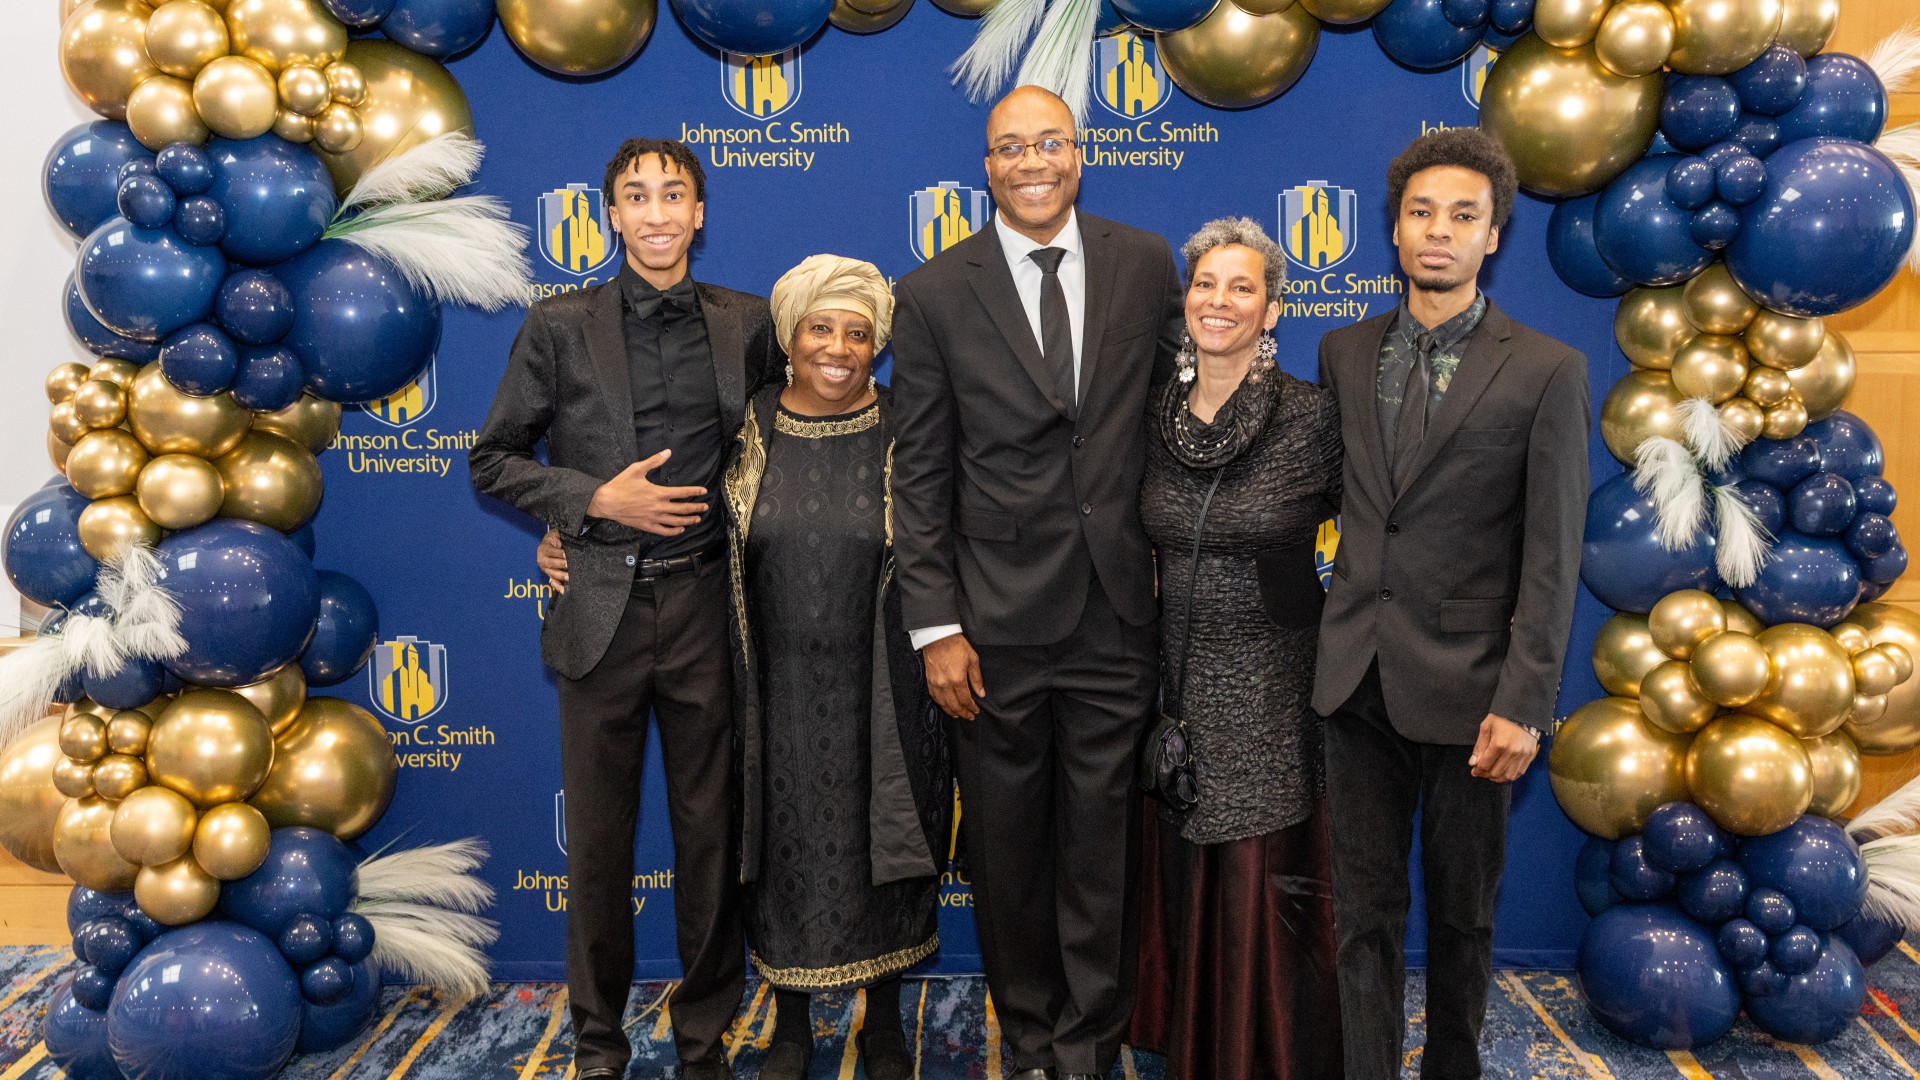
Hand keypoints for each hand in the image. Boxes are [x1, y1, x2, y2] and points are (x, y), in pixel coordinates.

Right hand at [537, 530, 567, 593]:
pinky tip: (564, 590)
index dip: (558, 553)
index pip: (550, 551)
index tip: (566, 554)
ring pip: (552, 574)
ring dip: (560, 576)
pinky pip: (553, 582)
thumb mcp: (555, 533)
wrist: (550, 543)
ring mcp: (546, 569)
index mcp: (543, 549)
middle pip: (550, 563)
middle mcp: (542, 560)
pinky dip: (558, 587)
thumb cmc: (555, 538)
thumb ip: (558, 535)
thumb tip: (562, 539)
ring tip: (569, 577)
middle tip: (568, 565)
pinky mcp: (550, 575)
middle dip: (560, 564)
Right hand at [587, 449, 708, 535]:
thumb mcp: (637, 469)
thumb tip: (667, 452)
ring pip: (676, 522)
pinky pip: (664, 531)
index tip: (703, 491)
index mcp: (658, 493)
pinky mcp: (647, 526)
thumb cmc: (620, 485)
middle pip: (683, 509)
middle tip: (705, 507)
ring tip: (697, 519)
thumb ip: (654, 461)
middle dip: (696, 507)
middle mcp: (659, 507)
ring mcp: (653, 518)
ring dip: (689, 520)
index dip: (695, 492)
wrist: (606, 502)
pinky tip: (680, 529)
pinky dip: (674, 531)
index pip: (682, 492)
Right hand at [923, 634, 984, 720]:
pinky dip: (941, 704)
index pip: (965, 699)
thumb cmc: (956, 646)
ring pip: (943, 704)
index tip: (976, 711)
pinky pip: (935, 697)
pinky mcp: (929, 681)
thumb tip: (981, 693)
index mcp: (957, 679)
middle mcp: (945, 684)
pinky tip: (946, 706)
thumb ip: (976, 678)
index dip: (971, 707)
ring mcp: (936, 683)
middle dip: (963, 713)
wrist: (938, 637)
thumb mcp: (972, 659)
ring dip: (951, 711)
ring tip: (958, 715)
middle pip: (954, 705)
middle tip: (970, 717)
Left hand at [1469, 713, 1538, 782]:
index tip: (1474, 770)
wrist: (1524, 712)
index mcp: (1499, 744)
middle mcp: (1512, 752)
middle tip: (1481, 772)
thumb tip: (1473, 763)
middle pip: (1496, 772)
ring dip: (1497, 778)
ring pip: (1508, 776)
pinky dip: (1510, 776)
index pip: (1485, 764)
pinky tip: (1503, 772)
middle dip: (1486, 774)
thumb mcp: (1486, 727)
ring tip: (1491, 774)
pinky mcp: (1530, 756)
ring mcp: (1523, 755)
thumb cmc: (1503, 718)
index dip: (1477, 770)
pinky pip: (1519, 772)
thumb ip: (1480, 746)